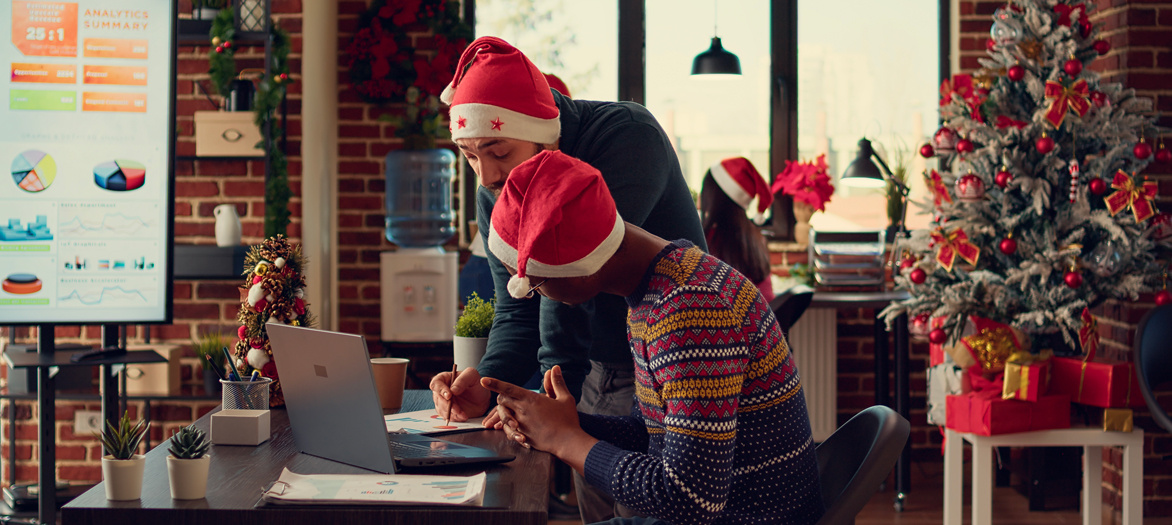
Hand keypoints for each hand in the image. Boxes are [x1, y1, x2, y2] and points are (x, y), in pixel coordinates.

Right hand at [429, 367, 489, 421]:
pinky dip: (455, 417)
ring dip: (452, 413)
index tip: (449, 396)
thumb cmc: (476, 383)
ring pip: (441, 409)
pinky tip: (463, 416)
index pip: (436, 383)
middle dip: (447, 405)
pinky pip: (447, 416)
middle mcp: (441, 390)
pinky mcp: (447, 412)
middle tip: (458, 409)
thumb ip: (462, 380)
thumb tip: (452, 390)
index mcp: (444, 378)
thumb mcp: (472, 376)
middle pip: (438, 398)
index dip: (440, 390)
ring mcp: (443, 402)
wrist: (482, 398)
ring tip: (463, 414)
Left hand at [481, 366, 596, 469]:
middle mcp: (522, 411)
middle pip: (502, 401)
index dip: (494, 383)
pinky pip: (509, 431)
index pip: (508, 388)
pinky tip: (518, 429)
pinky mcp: (522, 435)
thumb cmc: (567, 420)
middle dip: (501, 398)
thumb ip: (556, 382)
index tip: (483, 380)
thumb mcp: (564, 398)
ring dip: (504, 415)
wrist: (567, 442)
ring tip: (513, 417)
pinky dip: (510, 429)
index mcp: (531, 399)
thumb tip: (554, 368)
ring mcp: (521, 424)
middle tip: (507, 399)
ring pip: (503, 417)